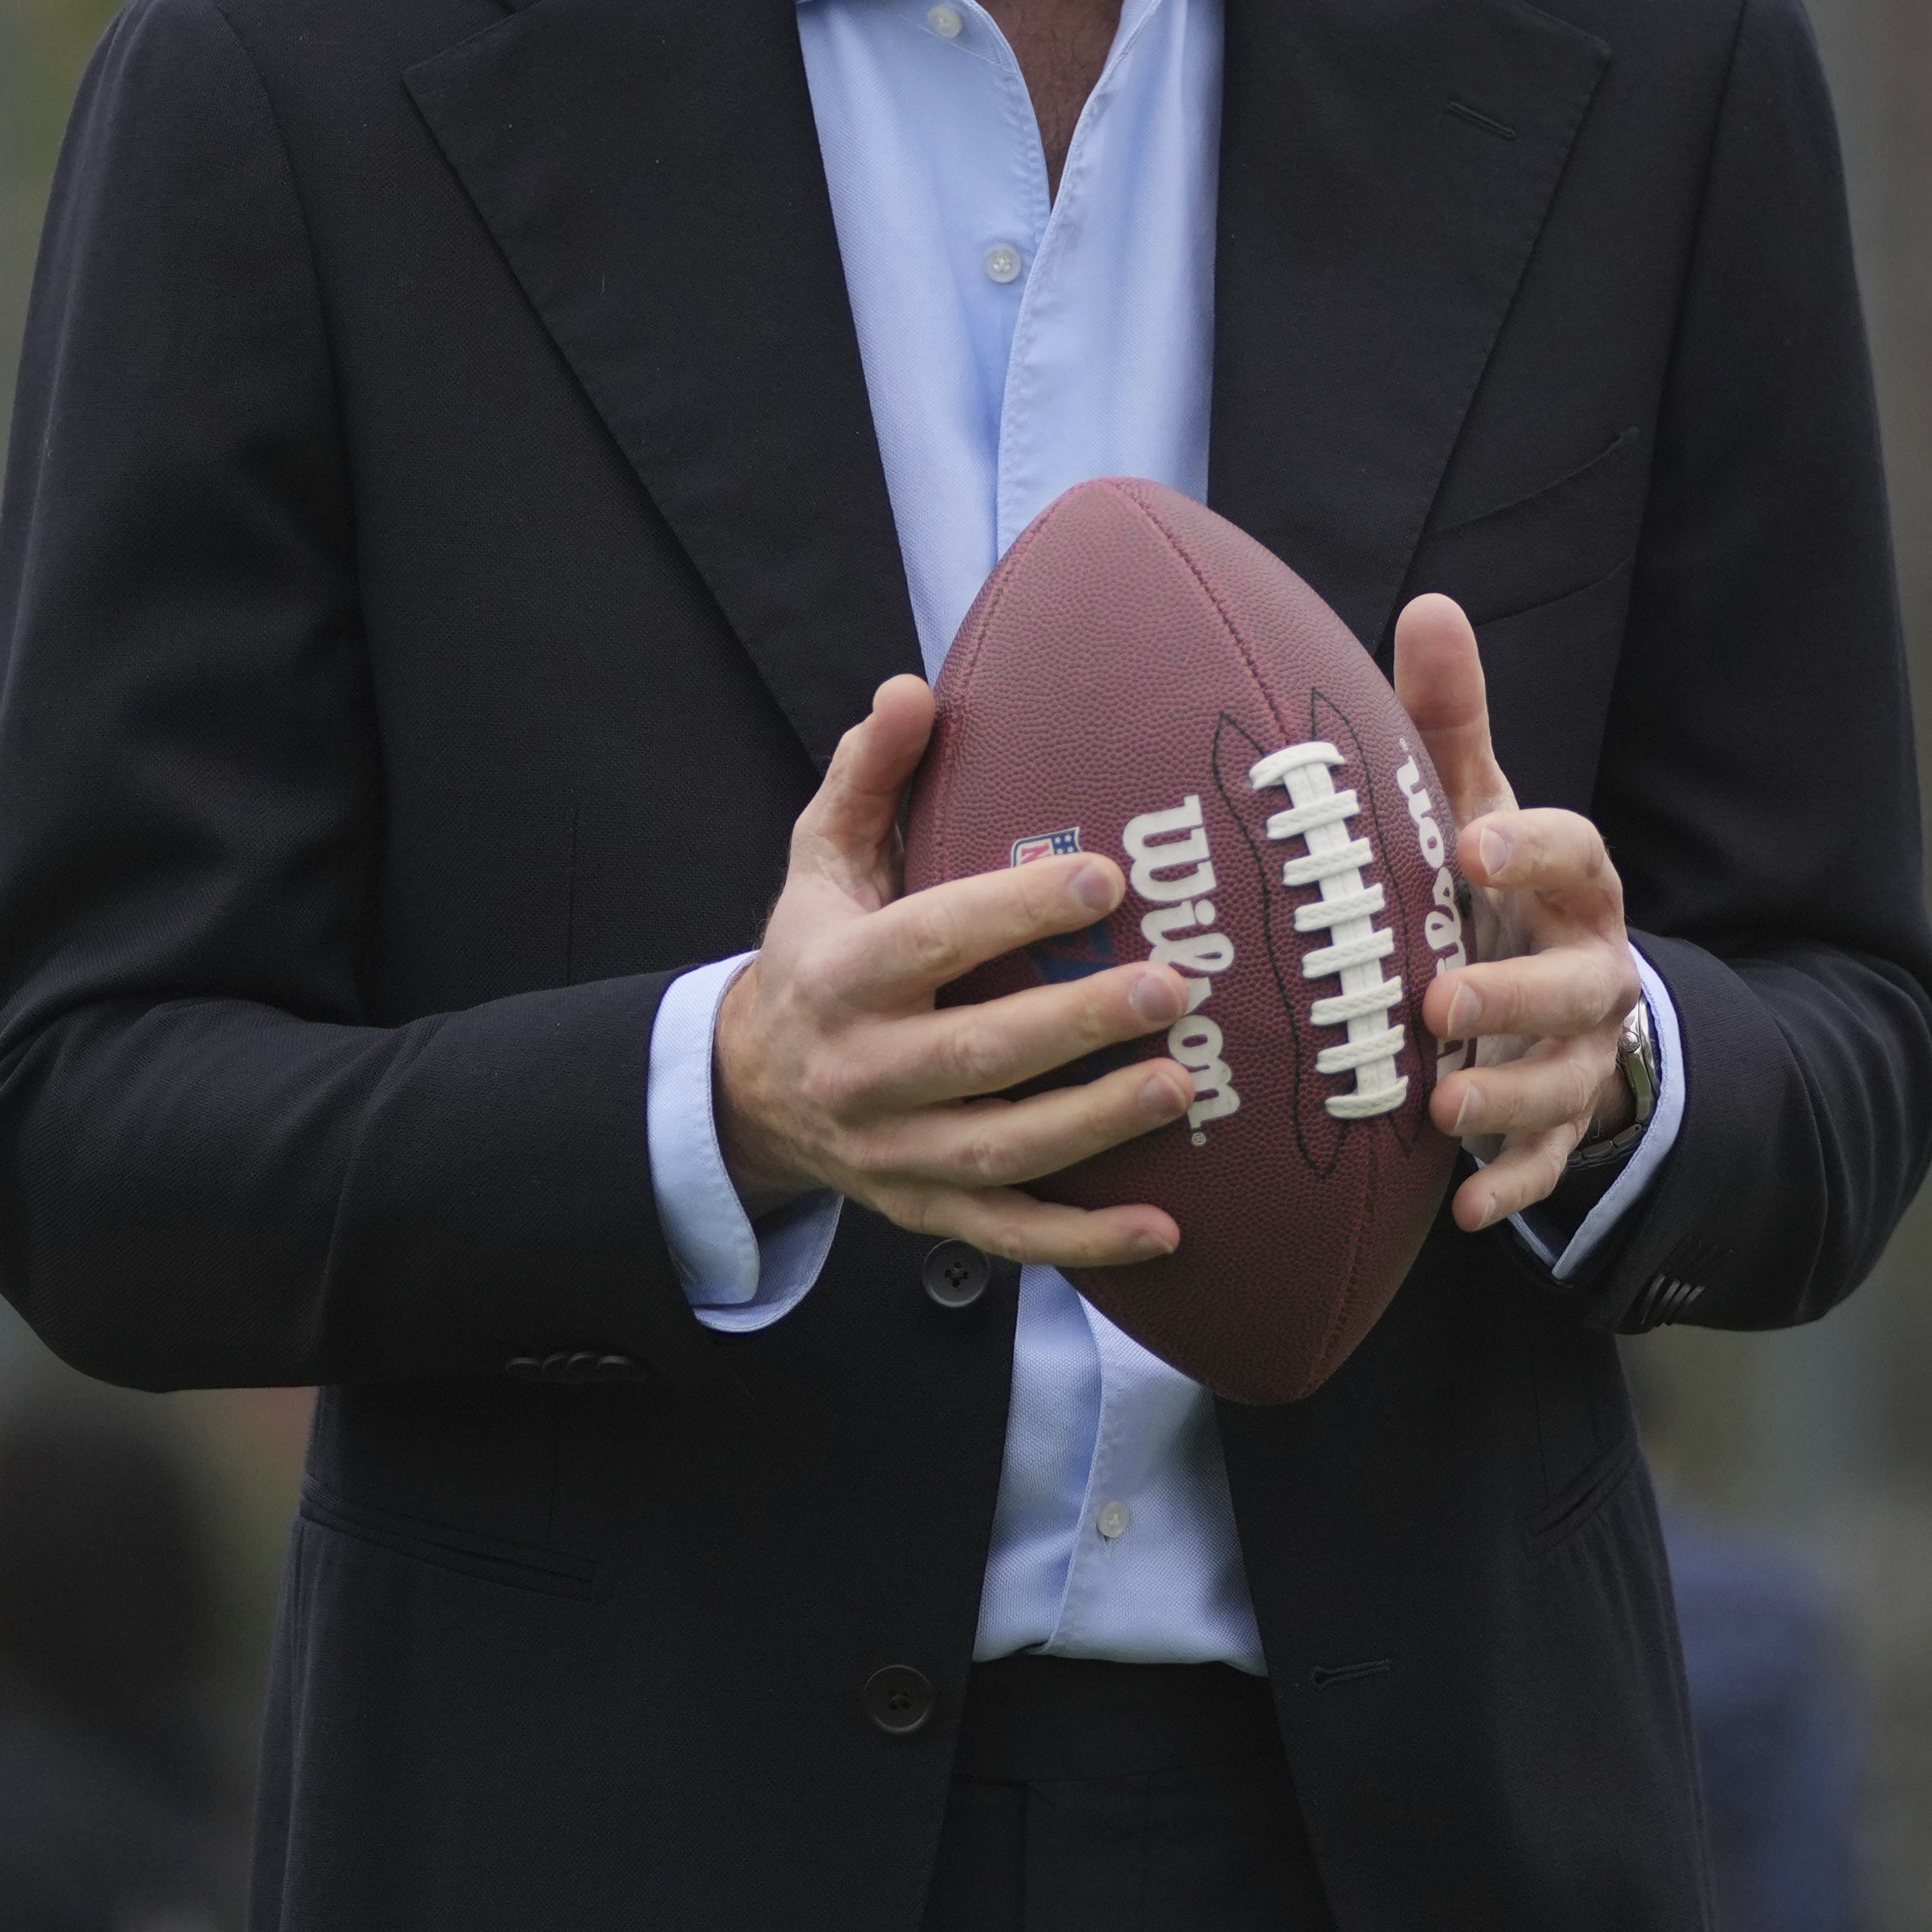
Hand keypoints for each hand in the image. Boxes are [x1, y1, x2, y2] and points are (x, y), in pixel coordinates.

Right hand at [712, 676, 1190, 1267]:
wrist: (750, 1092)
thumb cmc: (817, 955)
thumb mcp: (821, 863)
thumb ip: (869, 778)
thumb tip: (913, 690)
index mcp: (842, 975)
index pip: (930, 940)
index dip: (1013, 912)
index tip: (1105, 877)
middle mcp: (864, 1071)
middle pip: (976, 1056)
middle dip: (1076, 1024)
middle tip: (1174, 986)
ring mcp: (895, 1152)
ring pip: (1000, 1152)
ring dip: (1095, 1127)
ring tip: (1181, 1088)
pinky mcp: (924, 1211)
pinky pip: (1009, 1235)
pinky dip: (1084, 1242)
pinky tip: (1165, 1229)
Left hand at [1394, 592, 1646, 1232]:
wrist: (1539, 998)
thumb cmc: (1487, 889)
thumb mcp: (1473, 803)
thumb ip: (1451, 719)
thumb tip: (1429, 605)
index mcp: (1574, 885)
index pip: (1576, 854)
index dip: (1532, 849)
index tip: (1471, 845)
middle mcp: (1593, 968)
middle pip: (1580, 982)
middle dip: (1516, 993)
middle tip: (1439, 999)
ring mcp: (1581, 1055)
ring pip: (1565, 1079)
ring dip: (1508, 1096)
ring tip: (1441, 1106)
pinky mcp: (1558, 1126)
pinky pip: (1548, 1165)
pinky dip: (1510, 1185)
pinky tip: (1460, 1210)